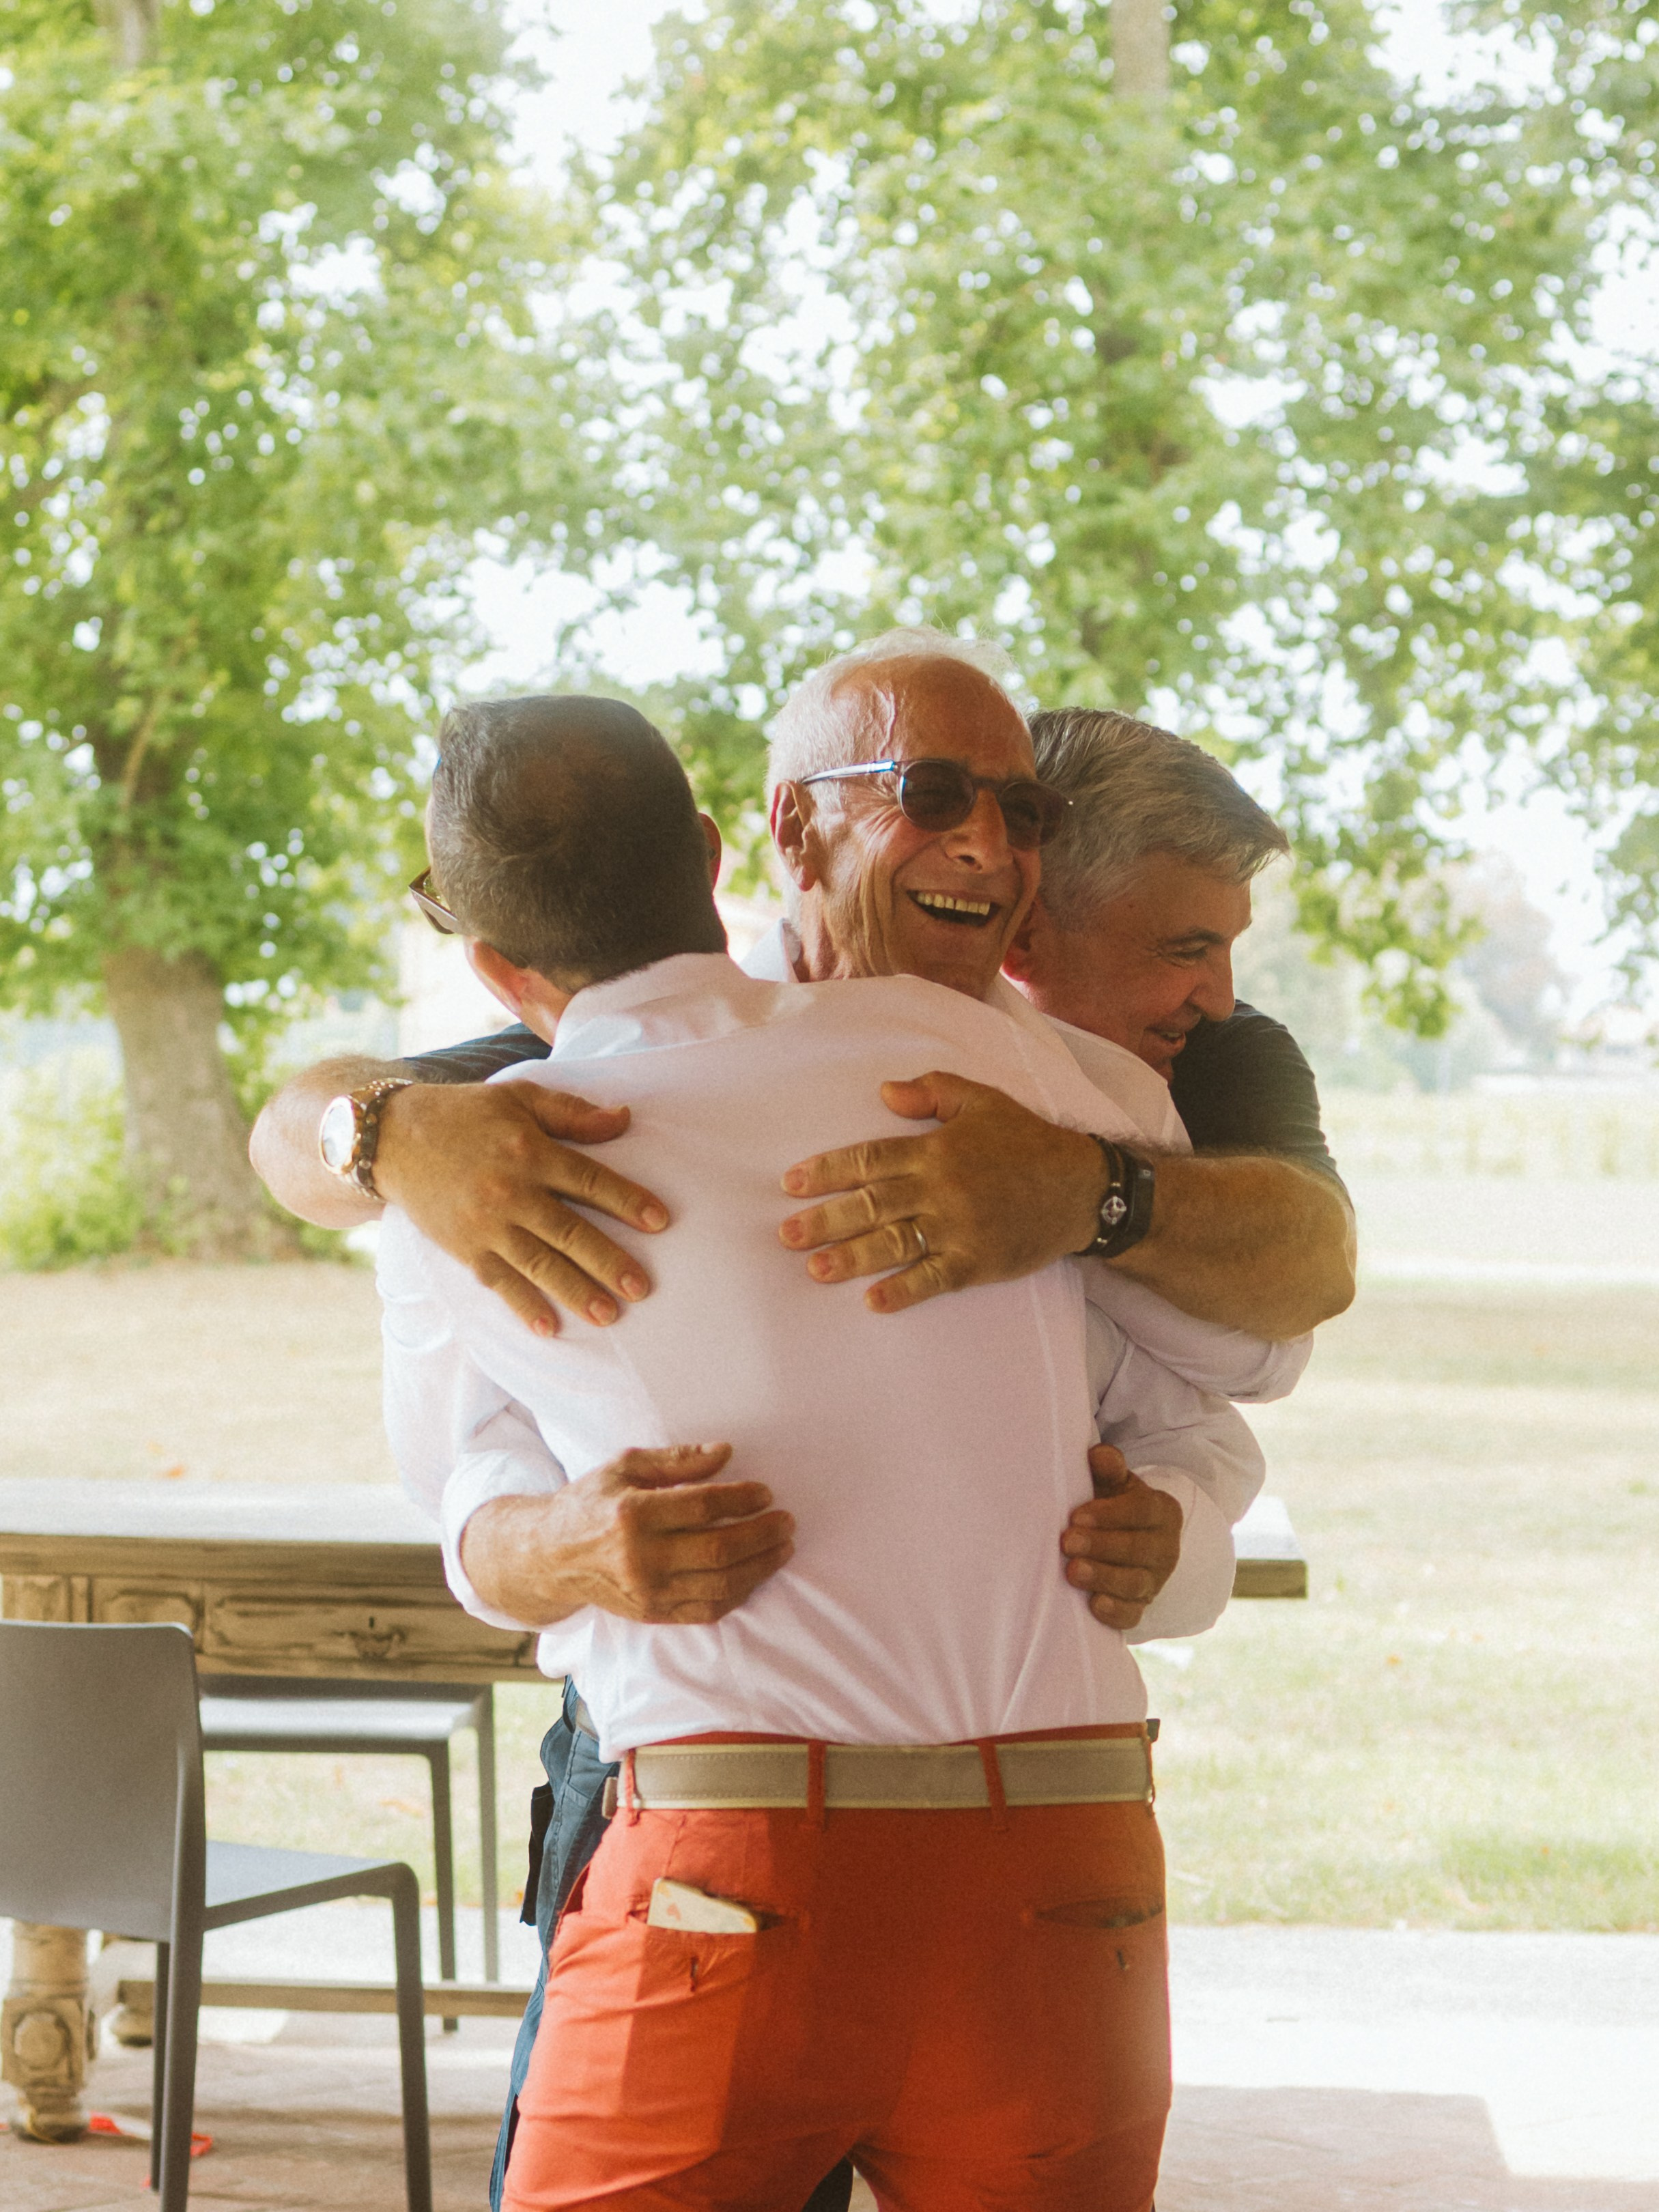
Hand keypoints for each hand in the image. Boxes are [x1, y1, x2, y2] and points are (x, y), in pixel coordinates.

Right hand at [375, 1081, 669, 1334]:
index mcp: (530, 1150)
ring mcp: (486, 1224)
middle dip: (608, 1262)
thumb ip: (573, 1112)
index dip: (627, 1200)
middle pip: (569, 1231)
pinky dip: (523, 1306)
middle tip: (641, 1288)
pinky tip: (549, 1327)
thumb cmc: (467, 1113)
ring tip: (608, 1315)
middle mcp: (510, 1191)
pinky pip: (499, 1282)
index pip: (589, 1180)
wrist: (393, 1137)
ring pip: (539, 1263)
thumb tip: (624, 1119)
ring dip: (575, 1291)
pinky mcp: (464, 1247)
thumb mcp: (520, 1096)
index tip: (660, 1221)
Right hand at [460, 1445, 795, 1626]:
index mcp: (633, 1514)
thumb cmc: (592, 1502)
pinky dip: (739, 1594)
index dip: (741, 1499)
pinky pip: (707, 1610)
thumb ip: (677, 1460)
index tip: (765, 1493)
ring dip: (761, 1567)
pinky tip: (755, 1574)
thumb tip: (725, 1452)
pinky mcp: (653, 1614)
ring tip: (783, 1548)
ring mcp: (648, 1592)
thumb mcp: (626, 1466)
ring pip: (720, 1585)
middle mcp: (641, 1558)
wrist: (552, 1556)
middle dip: (763, 1535)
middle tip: (787, 1522)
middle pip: (719, 1549)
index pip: (703, 1507)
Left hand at [777, 1071, 1106, 1313]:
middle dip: (825, 1220)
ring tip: (815, 1269)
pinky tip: (874, 1302)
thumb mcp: (983, 1101)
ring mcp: (960, 1227)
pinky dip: (904, 1291)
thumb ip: (933, 1090)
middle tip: (786, 1235)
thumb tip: (883, 1093)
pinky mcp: (979, 1261)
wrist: (1082, 1188)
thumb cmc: (1028, 1142)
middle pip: (872, 1204)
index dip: (828, 1170)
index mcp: (937, 1149)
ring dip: (852, 1257)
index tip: (791, 1183)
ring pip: (895, 1243)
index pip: (870, 1158)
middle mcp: (942, 1188)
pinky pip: (934, 1278)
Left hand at [1059, 1444, 1182, 1629]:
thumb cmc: (1112, 1505)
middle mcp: (1165, 1547)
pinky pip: (1132, 1615)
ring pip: (1134, 1583)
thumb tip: (1098, 1454)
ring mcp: (1155, 1581)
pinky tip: (1094, 1606)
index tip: (1076, 1516)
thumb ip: (1108, 1468)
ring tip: (1073, 1572)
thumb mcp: (1114, 1484)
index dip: (1110, 1514)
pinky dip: (1115, 1613)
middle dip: (1101, 1546)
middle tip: (1067, 1542)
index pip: (1141, 1511)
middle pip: (1137, 1549)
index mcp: (1161, 1511)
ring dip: (1103, 1578)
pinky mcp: (1141, 1607)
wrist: (1126, 1539)